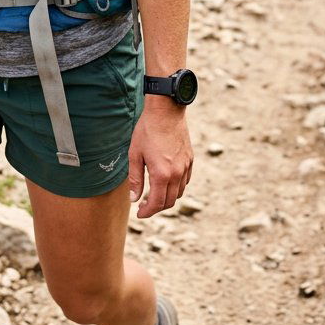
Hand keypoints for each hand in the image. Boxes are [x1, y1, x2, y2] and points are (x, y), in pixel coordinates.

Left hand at [128, 98, 192, 218]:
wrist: (166, 110)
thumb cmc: (147, 130)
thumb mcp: (135, 154)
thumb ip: (135, 179)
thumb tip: (134, 199)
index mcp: (161, 174)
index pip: (156, 203)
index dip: (147, 212)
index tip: (139, 213)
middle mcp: (176, 174)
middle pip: (169, 201)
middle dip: (156, 208)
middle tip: (144, 206)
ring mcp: (185, 167)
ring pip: (179, 193)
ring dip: (167, 198)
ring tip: (154, 195)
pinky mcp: (190, 159)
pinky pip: (185, 181)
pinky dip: (176, 187)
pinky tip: (166, 182)